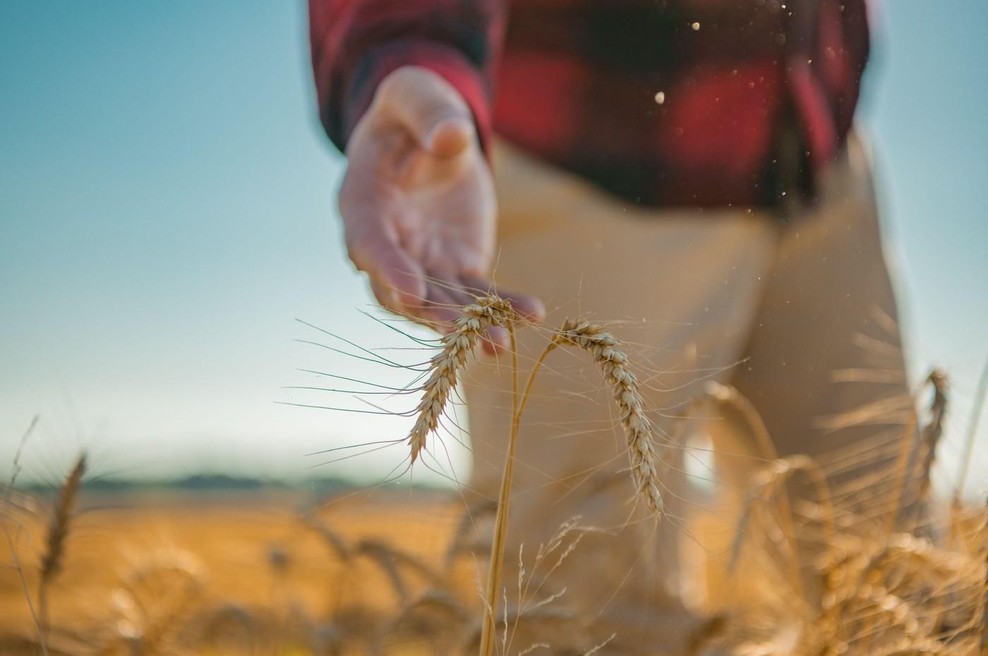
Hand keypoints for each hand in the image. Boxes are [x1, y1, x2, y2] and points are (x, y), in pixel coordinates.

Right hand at [338, 66, 543, 350]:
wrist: (430, 135)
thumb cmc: (413, 110)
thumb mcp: (416, 95)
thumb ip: (429, 112)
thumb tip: (451, 138)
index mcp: (364, 202)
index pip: (370, 243)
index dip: (389, 269)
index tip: (412, 294)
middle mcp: (388, 243)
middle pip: (402, 290)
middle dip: (432, 314)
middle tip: (465, 334)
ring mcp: (423, 261)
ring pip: (441, 302)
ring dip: (469, 324)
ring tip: (502, 343)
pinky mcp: (458, 266)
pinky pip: (479, 292)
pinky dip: (503, 305)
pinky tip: (532, 313)